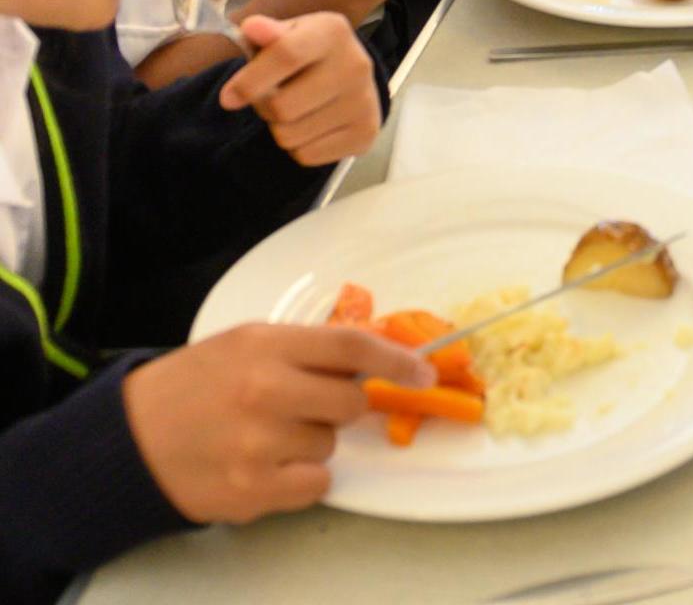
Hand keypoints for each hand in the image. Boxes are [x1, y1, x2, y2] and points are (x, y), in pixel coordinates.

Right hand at [124, 325, 434, 524]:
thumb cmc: (193, 386)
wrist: (127, 439)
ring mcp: (259, 444)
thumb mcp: (246, 344)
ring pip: (331, 446)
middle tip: (303, 406)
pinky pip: (317, 484)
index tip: (425, 370)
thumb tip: (377, 358)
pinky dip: (301, 479)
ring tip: (264, 435)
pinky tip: (265, 465)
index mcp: (266, 346)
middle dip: (338, 406)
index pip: (353, 346)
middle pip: (351, 402)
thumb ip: (307, 349)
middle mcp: (265, 392)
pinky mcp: (252, 489)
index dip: (397, 360)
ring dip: (310, 443)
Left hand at [219, 13, 381, 164]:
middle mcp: (355, 66)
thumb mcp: (288, 33)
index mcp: (333, 32)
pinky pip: (306, 156)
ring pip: (289, 136)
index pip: (285, 55)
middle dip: (263, 108)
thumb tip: (253, 27)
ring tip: (294, 110)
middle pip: (282, 107)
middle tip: (271, 98)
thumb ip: (266, 32)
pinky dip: (298, 146)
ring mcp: (364, 102)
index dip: (249, 80)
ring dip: (280, 128)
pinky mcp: (366, 133)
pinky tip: (311, 126)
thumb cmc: (308, 52)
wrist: (352, 74)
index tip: (228, 97)